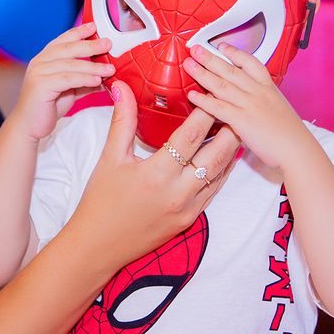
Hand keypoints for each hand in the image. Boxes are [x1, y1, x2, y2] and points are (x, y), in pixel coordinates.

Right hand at [10, 23, 112, 141]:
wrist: (28, 126)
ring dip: (93, 66)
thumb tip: (106, 74)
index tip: (94, 27)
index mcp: (45, 58)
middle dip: (90, 45)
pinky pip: (67, 79)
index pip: (63, 40)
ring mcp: (38, 72)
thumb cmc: (47, 107)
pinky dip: (84, 79)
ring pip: (70, 64)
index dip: (79, 32)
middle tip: (108, 44)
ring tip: (110, 69)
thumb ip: (84, 79)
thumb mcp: (70, 89)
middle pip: (68, 48)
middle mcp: (40, 62)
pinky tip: (97, 81)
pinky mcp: (40, 85)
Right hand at [69, 79, 241, 264]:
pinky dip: (222, 171)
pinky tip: (226, 156)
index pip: (190, 137)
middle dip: (228, 129)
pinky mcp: (190, 220)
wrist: (98, 246)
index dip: (204, 113)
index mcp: (156, 174)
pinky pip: (214, 191)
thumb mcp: (110, 159)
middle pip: (216, 155)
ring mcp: (187, 209)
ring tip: (236, 127)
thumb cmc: (100, 202)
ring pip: (220, 174)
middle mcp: (177, 193)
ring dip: (230, 150)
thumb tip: (121, 87)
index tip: (210, 95)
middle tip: (233, 108)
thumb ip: (121, 121)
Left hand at [183, 42, 313, 170]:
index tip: (221, 46)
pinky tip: (192, 95)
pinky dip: (203, 100)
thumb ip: (265, 102)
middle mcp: (259, 92)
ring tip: (188, 64)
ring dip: (202, 73)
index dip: (234, 53)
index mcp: (269, 88)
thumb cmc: (291, 135)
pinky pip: (219, 107)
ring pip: (222, 85)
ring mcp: (250, 105)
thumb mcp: (280, 109)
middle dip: (210, 58)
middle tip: (195, 48)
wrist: (298, 149)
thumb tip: (253, 101)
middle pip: (231, 70)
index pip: (251, 63)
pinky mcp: (243, 120)